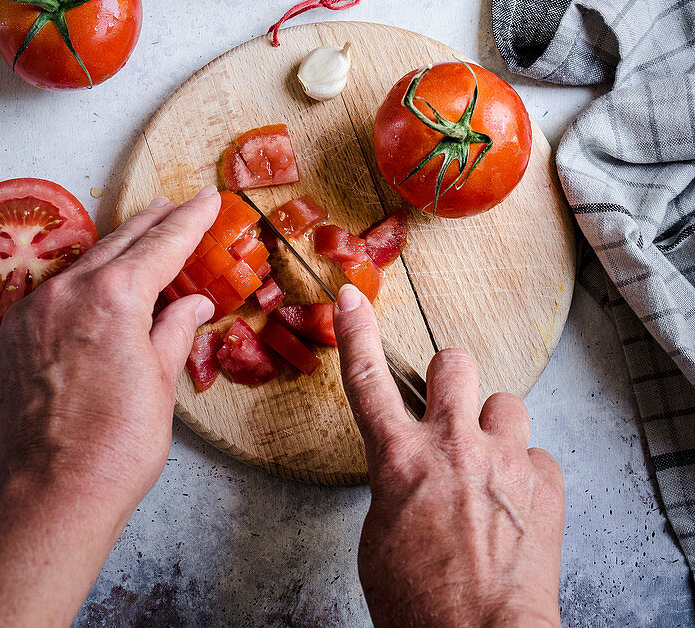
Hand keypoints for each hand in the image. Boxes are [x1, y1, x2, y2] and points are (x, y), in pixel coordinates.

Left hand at [0, 186, 219, 627]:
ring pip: (86, 262)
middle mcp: (70, 291)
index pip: (162, 245)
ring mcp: (36, 310)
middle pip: (121, 242)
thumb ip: (175, 328)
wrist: (52, 495)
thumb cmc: (117, 445)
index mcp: (114, 296)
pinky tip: (99, 282)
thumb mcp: (162, 381)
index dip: (190, 220)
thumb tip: (195, 302)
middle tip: (178, 206)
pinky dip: (85, 279)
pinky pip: (57, 289)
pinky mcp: (15, 334)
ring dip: (118, 248)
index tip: (210, 200)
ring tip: (143, 235)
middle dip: (154, 223)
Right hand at [333, 283, 564, 627]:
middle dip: (450, 377)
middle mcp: (453, 444)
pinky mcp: (544, 481)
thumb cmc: (421, 604)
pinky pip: (536, 456)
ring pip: (505, 403)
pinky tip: (517, 512)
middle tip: (451, 411)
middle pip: (453, 363)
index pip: (367, 378)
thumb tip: (412, 475)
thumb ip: (396, 485)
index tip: (351, 298)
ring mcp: (504, 458)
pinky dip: (527, 478)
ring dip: (496, 429)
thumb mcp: (380, 538)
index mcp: (399, 458)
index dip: (356, 332)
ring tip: (491, 471)